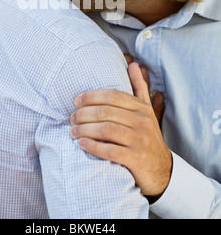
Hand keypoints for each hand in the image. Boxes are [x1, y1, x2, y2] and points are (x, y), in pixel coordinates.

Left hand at [70, 62, 171, 196]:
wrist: (163, 170)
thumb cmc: (148, 137)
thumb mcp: (147, 111)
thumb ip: (139, 87)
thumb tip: (133, 64)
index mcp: (141, 108)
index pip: (113, 96)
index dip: (92, 96)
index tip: (77, 100)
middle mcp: (142, 122)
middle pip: (106, 112)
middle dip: (84, 113)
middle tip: (71, 117)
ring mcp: (139, 140)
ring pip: (106, 129)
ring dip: (85, 129)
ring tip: (73, 131)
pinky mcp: (136, 159)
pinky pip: (110, 150)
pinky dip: (93, 146)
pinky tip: (82, 143)